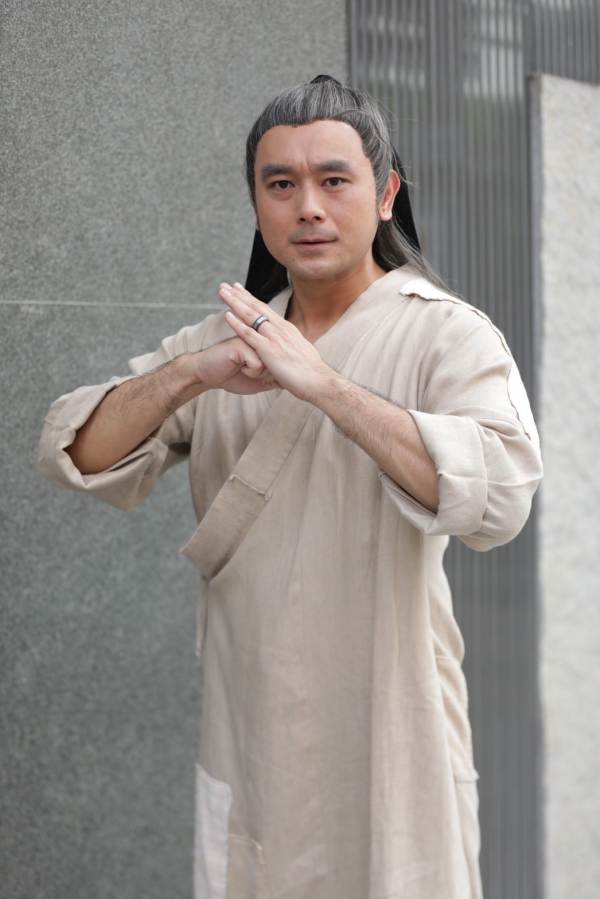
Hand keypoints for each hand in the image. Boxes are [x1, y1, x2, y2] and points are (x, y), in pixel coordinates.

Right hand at [188, 335, 280, 394]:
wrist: (208, 375)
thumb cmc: (232, 376)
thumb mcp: (258, 380)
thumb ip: (274, 379)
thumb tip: (290, 384)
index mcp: (266, 343)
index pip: (283, 358)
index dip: (276, 373)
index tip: (264, 374)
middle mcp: (262, 338)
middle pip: (279, 362)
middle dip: (269, 374)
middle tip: (252, 374)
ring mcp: (253, 338)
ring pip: (270, 363)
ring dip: (258, 373)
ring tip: (245, 370)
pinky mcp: (243, 343)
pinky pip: (258, 365)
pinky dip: (249, 372)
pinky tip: (238, 366)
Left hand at [217, 281, 331, 401]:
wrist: (320, 381)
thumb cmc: (313, 374)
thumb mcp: (301, 355)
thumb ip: (291, 350)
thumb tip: (289, 351)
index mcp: (287, 329)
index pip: (266, 310)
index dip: (251, 299)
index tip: (240, 290)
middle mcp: (280, 329)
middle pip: (256, 307)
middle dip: (240, 295)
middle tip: (226, 285)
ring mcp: (274, 338)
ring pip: (250, 315)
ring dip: (235, 302)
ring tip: (222, 291)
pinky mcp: (269, 349)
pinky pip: (249, 333)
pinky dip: (237, 323)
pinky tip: (226, 314)